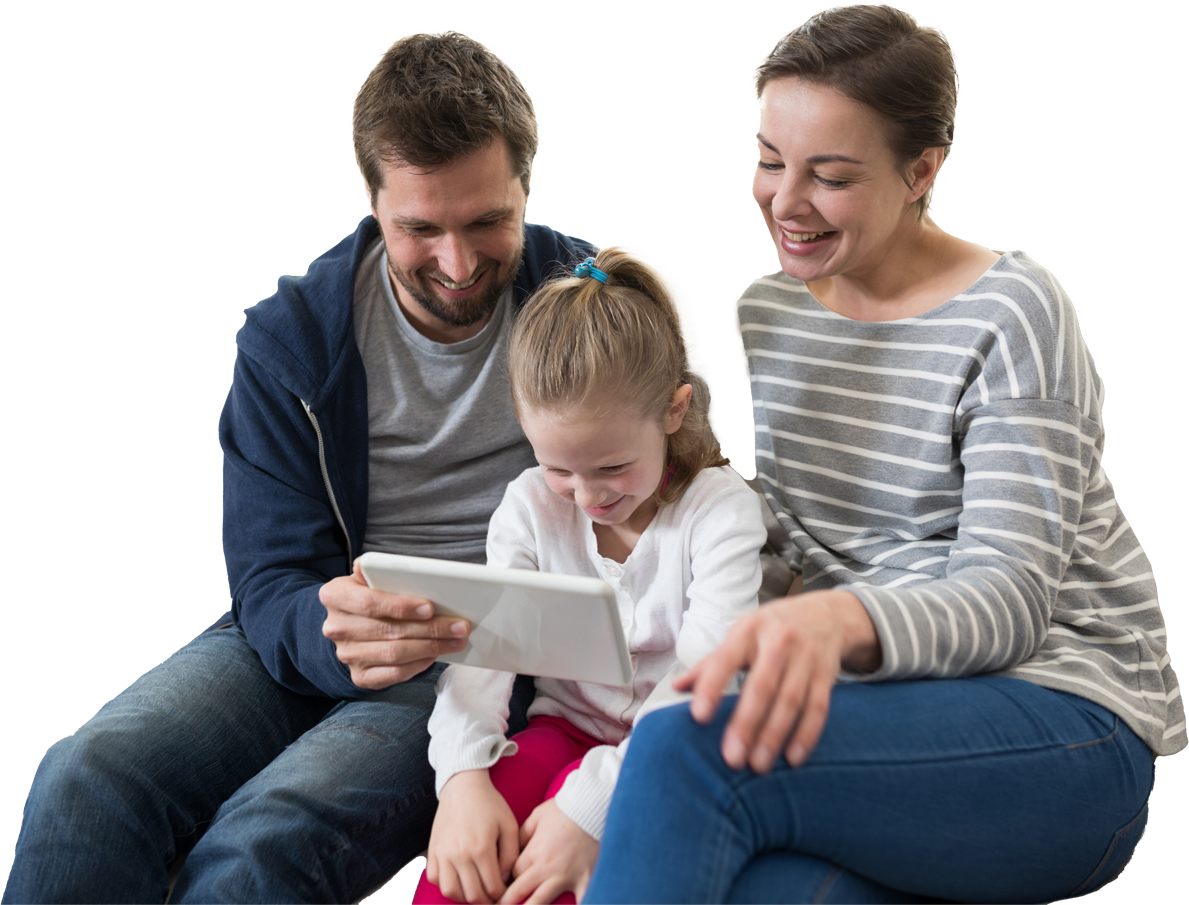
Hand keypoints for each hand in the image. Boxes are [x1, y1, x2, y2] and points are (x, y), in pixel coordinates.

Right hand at [320, 559, 469, 688]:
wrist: (347, 625)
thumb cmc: (366, 596)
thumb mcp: (366, 578)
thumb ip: (377, 571)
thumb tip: (385, 566)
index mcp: (335, 596)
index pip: (370, 602)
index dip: (401, 606)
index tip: (429, 608)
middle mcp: (336, 628)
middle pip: (389, 631)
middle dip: (430, 629)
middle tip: (459, 626)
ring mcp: (347, 655)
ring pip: (395, 654)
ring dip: (431, 647)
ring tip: (456, 640)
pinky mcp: (360, 676)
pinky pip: (395, 674)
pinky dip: (419, 664)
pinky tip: (436, 654)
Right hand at [427, 770, 519, 904]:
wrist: (463, 786)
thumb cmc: (489, 804)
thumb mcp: (509, 825)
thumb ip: (511, 856)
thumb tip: (504, 879)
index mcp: (481, 849)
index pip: (492, 889)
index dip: (502, 896)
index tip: (506, 893)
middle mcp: (459, 855)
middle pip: (472, 895)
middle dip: (486, 901)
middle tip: (493, 897)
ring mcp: (443, 853)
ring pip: (450, 891)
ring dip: (464, 897)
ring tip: (475, 891)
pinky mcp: (432, 850)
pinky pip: (434, 878)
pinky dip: (445, 884)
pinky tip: (458, 878)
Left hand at [499, 799, 598, 904]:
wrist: (591, 806)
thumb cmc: (563, 809)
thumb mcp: (536, 817)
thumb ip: (522, 835)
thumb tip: (512, 850)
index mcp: (533, 853)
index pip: (511, 875)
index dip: (505, 882)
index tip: (502, 887)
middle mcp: (546, 869)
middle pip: (519, 894)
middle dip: (506, 903)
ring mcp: (566, 877)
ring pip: (541, 903)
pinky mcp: (586, 879)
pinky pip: (580, 901)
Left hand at [673, 590, 879, 773]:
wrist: (824, 614)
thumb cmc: (770, 629)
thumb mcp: (740, 635)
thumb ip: (711, 663)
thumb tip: (676, 687)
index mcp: (748, 631)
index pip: (725, 659)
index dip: (711, 686)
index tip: (698, 716)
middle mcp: (778, 641)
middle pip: (762, 685)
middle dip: (746, 723)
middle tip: (732, 758)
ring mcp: (806, 657)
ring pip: (791, 700)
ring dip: (774, 736)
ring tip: (759, 765)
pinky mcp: (827, 674)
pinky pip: (818, 708)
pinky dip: (806, 735)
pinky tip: (793, 758)